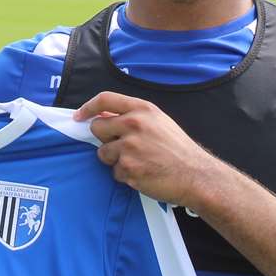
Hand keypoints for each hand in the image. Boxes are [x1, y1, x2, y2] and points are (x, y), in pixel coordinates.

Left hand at [74, 92, 215, 206]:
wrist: (196, 175)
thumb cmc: (178, 149)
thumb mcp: (158, 121)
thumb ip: (133, 115)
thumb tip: (104, 116)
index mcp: (142, 109)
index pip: (104, 99)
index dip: (88, 107)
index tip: (79, 116)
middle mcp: (133, 125)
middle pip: (97, 127)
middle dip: (104, 138)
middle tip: (121, 146)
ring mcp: (129, 147)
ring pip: (103, 153)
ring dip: (115, 159)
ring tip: (137, 161)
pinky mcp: (128, 169)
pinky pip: (114, 172)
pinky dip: (125, 175)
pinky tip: (142, 173)